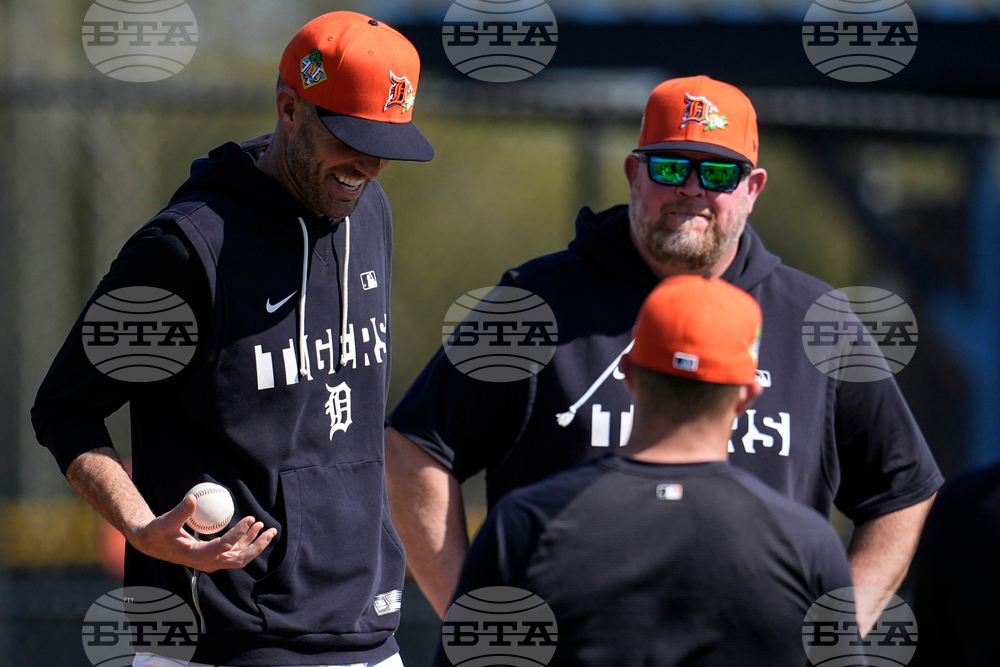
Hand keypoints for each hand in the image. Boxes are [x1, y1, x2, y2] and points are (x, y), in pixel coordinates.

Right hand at [129, 494, 277, 572]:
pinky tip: (255, 529)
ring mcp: (212, 561)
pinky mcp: (214, 556)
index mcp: (197, 556)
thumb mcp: (166, 522)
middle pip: (239, 559)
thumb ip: (180, 512)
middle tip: (270, 530)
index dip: (239, 533)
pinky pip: (235, 551)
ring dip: (255, 543)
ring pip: (240, 556)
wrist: (152, 543)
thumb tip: (193, 498)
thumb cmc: (158, 532)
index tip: (250, 518)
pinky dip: (247, 541)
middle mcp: (208, 563)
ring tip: (268, 528)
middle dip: (257, 546)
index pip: (224, 547)